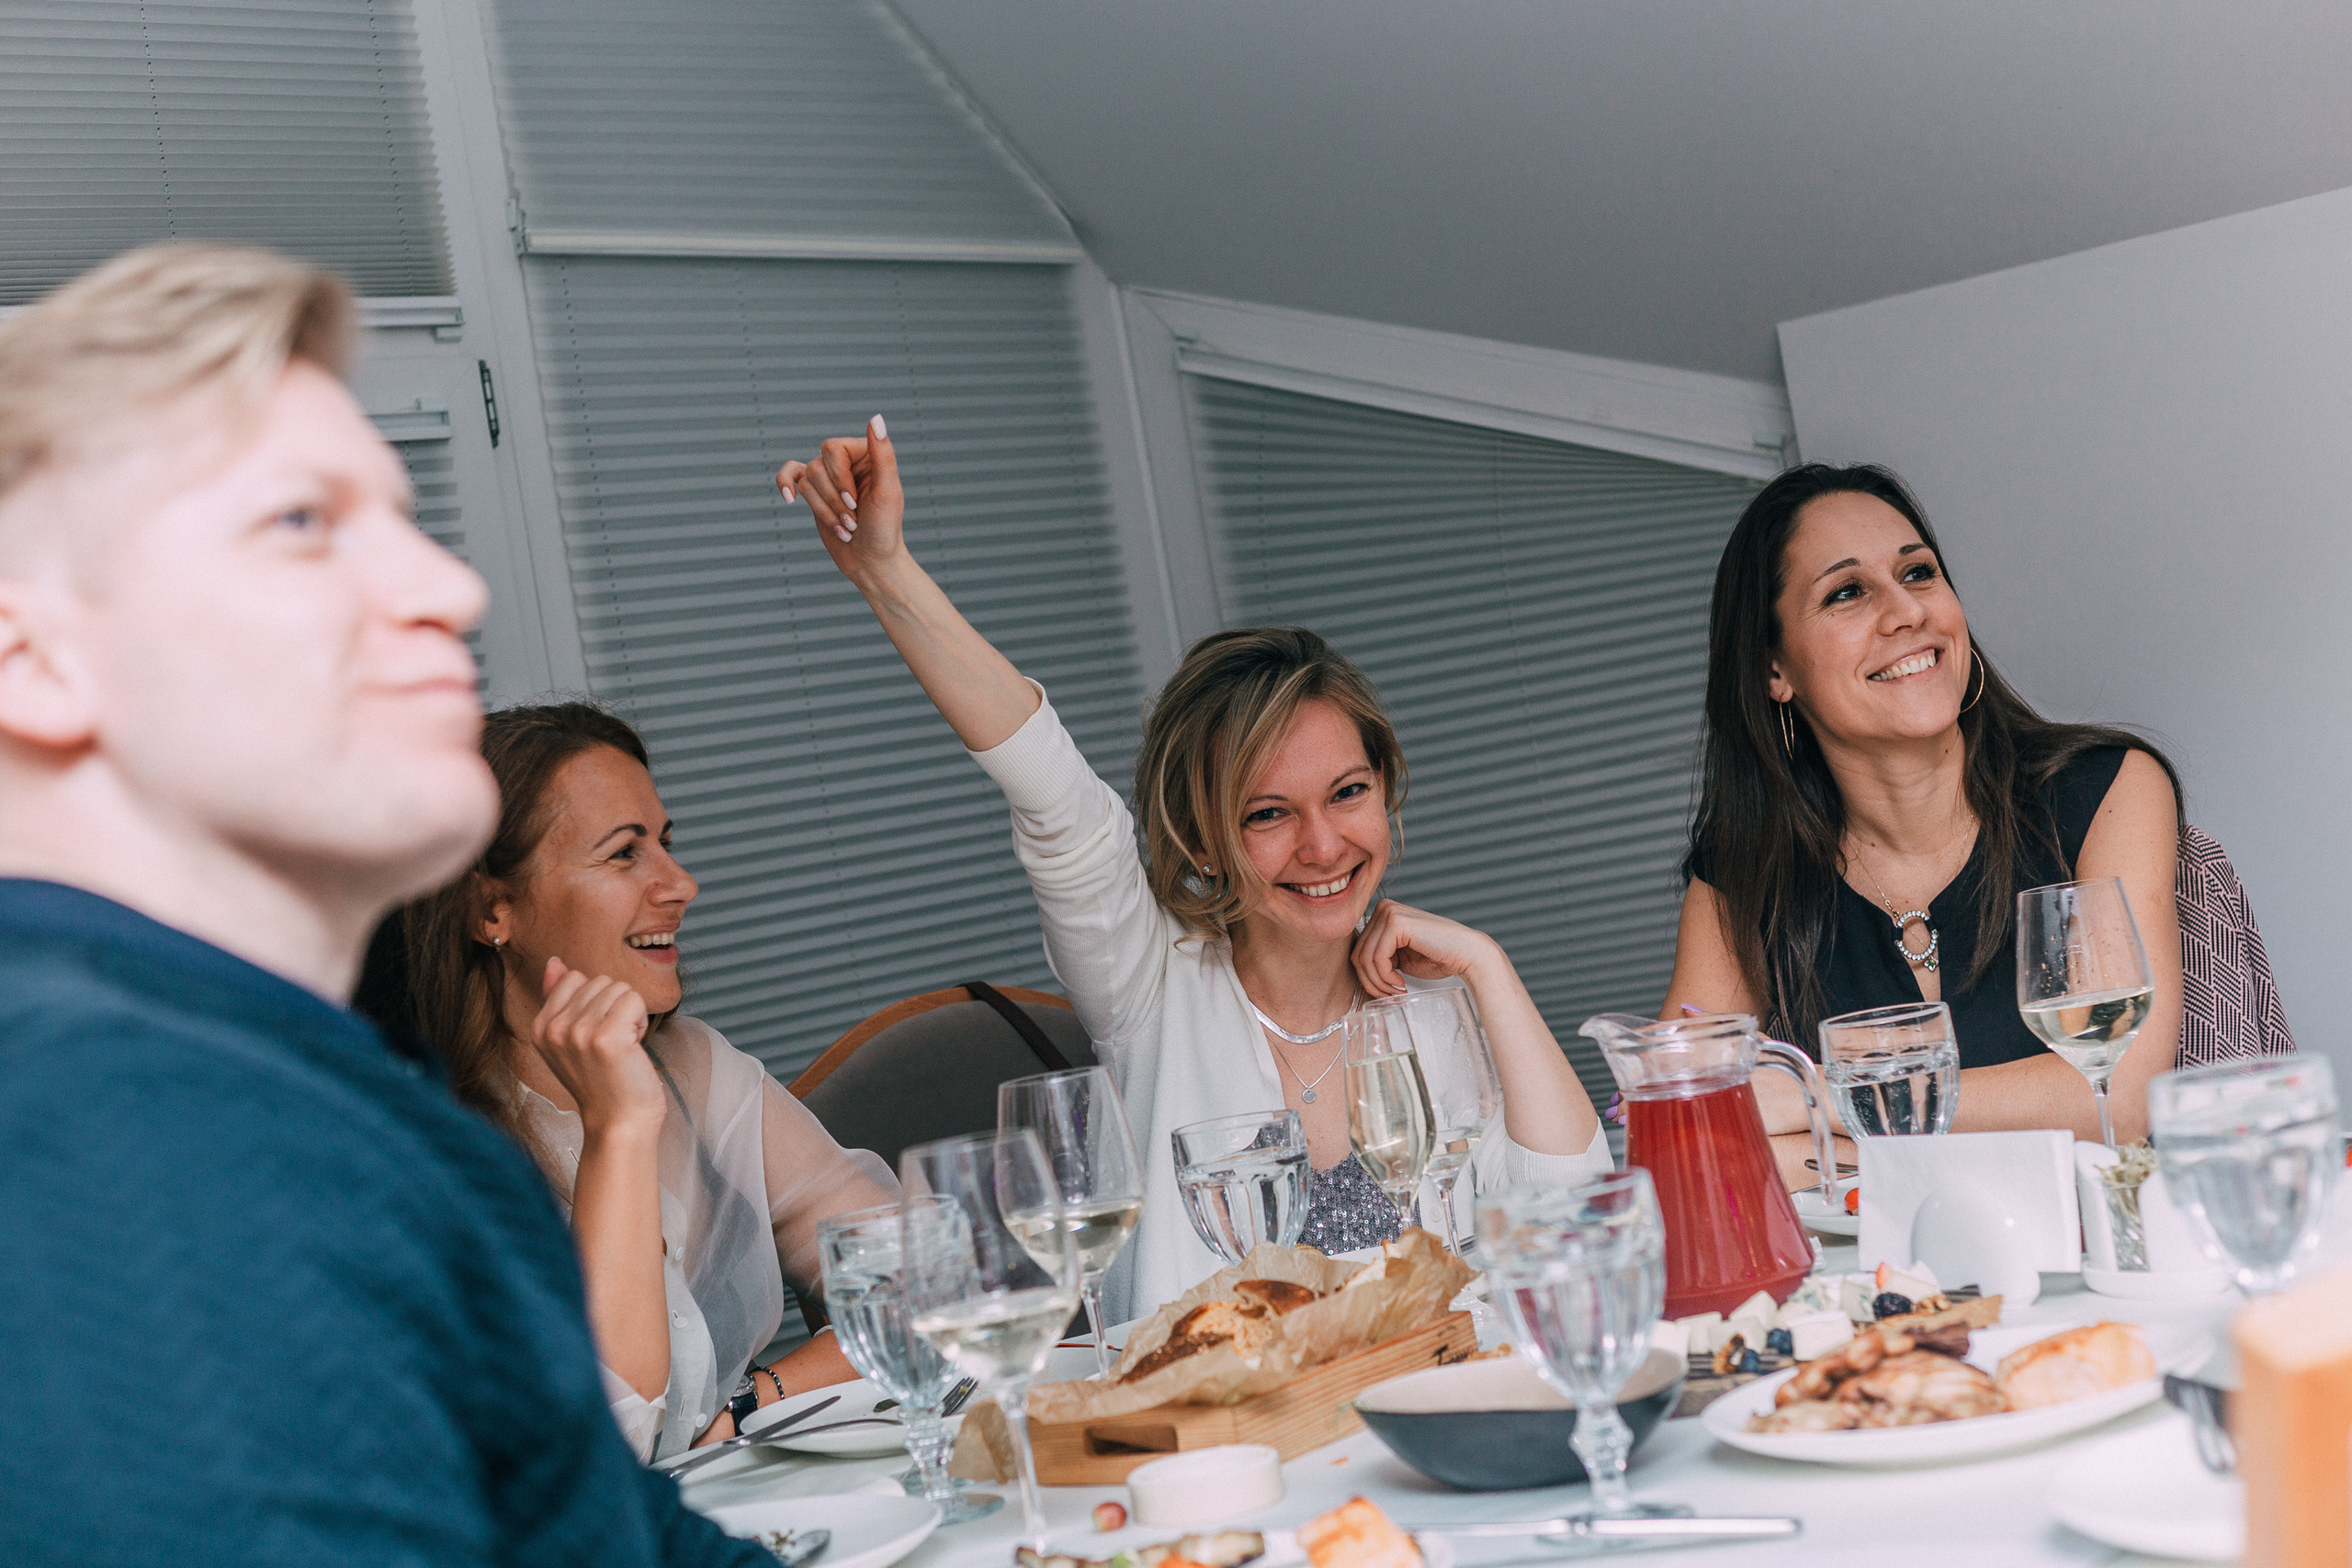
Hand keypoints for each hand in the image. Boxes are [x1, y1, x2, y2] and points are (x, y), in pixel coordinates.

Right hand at [529, 956, 666, 1137]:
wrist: (619, 1123)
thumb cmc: (603, 1082)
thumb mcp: (570, 1040)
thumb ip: (559, 998)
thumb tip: (556, 962)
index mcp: (540, 1027)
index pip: (574, 977)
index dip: (596, 1001)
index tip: (596, 1035)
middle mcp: (554, 1029)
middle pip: (600, 980)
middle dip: (615, 1007)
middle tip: (612, 1045)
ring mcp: (578, 1032)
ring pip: (620, 988)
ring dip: (630, 1014)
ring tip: (623, 1047)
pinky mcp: (607, 1037)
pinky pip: (635, 999)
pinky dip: (642, 1020)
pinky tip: (633, 1047)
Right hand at [777, 416, 904, 577]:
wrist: (871, 561)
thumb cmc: (884, 528)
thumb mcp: (887, 492)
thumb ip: (883, 454)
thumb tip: (876, 417)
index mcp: (866, 453)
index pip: (833, 449)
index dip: (839, 477)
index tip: (856, 502)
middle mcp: (846, 461)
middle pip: (817, 465)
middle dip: (832, 498)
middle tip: (853, 519)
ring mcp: (828, 477)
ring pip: (805, 481)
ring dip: (824, 510)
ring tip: (846, 527)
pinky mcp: (814, 493)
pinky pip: (790, 476)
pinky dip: (784, 483)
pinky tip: (788, 498)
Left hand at [1350, 898, 1504, 996]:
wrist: (1467, 954)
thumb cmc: (1438, 958)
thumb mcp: (1399, 957)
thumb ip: (1379, 957)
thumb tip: (1355, 969)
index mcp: (1382, 915)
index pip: (1358, 950)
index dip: (1367, 977)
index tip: (1385, 992)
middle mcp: (1383, 908)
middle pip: (1357, 954)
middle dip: (1371, 982)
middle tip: (1390, 996)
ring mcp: (1388, 912)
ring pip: (1364, 958)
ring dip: (1379, 982)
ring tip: (1397, 991)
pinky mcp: (1395, 922)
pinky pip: (1377, 958)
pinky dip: (1386, 977)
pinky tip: (1402, 983)